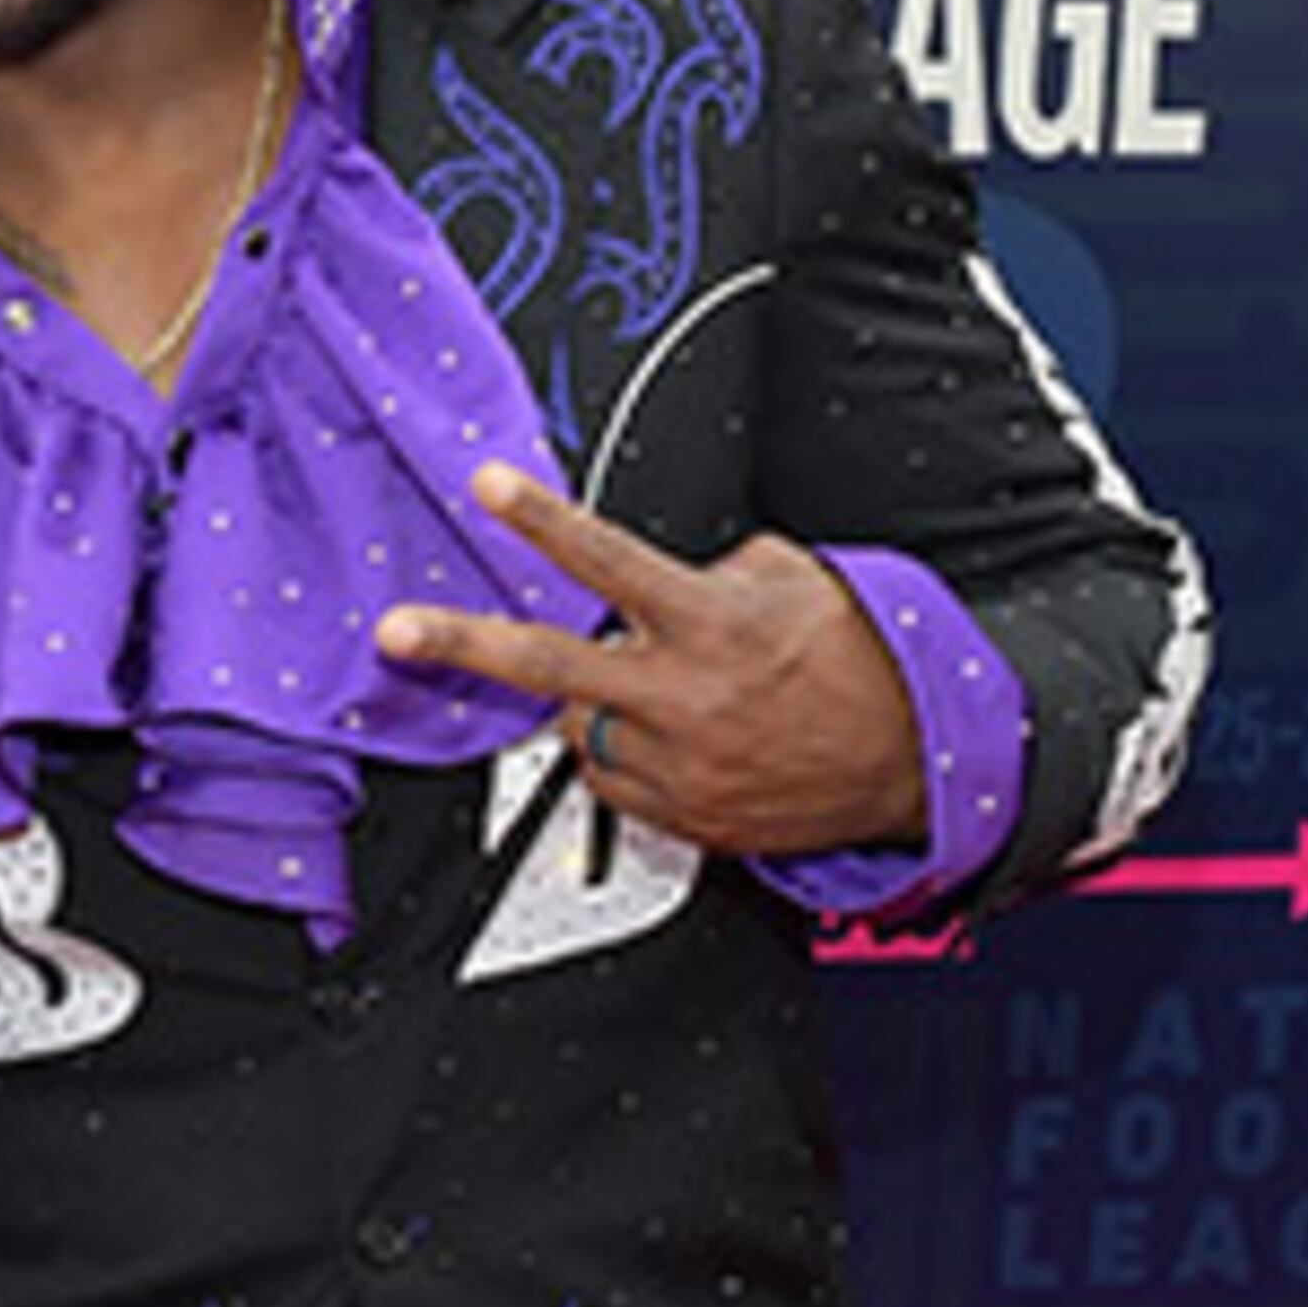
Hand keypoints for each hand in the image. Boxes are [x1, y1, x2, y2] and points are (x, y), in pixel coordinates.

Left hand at [373, 461, 925, 861]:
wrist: (912, 759)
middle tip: (395, 631)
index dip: (541, 520)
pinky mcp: (683, 820)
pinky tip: (688, 743)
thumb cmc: (854, 660)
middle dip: (461, 645)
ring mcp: (678, 767)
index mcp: (710, 623)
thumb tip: (664, 581)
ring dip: (602, 708)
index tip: (485, 486)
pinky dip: (635, 758)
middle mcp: (684, 697)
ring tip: (670, 699)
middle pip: (547, 668)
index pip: (607, 561)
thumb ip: (710, 570)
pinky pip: (620, 782)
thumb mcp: (793, 579)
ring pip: (585, 731)